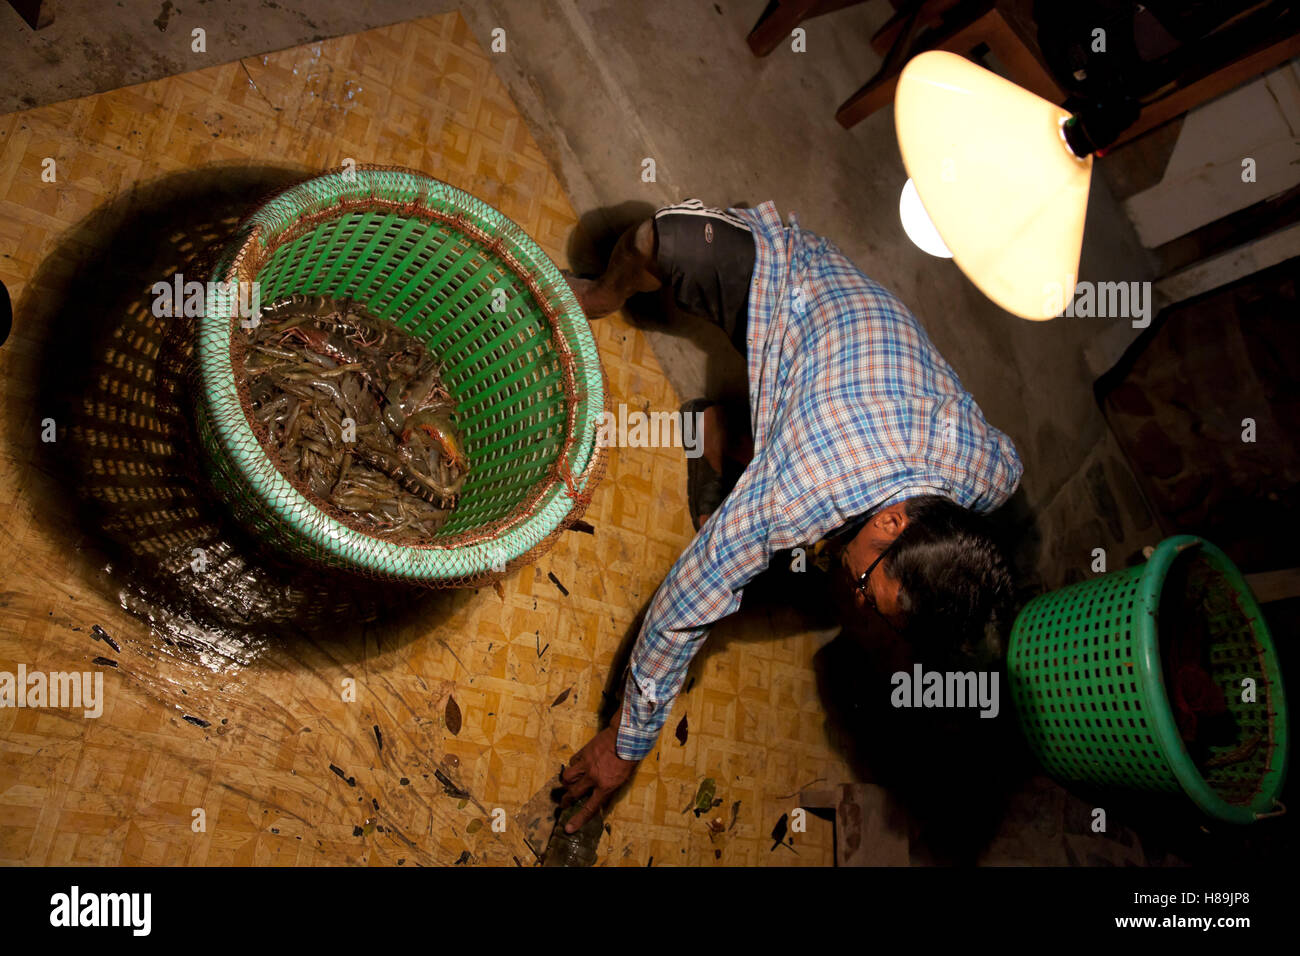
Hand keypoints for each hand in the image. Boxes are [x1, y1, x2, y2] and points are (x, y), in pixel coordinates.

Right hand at [559, 705, 638, 832]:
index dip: (578, 820)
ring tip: (568, 784)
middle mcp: (593, 777)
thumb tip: (602, 802)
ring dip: (566, 783)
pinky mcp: (584, 753)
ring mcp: (587, 764)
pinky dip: (573, 766)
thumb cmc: (628, 759)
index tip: (568, 828)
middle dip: (566, 801)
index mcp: (605, 787)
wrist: (626, 737)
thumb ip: (610, 791)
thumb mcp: (623, 780)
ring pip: (567, 778)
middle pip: (573, 793)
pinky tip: (577, 766)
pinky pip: (573, 762)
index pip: (589, 808)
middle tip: (563, 804)